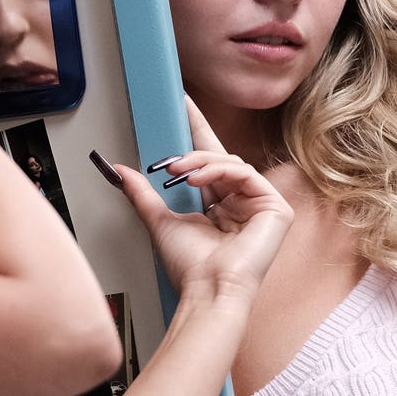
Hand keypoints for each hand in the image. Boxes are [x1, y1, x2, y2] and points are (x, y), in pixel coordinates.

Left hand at [117, 101, 292, 302]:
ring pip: (231, 163)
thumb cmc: (190, 268)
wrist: (207, 291)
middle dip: (193, 143)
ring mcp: (261, 206)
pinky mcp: (276, 209)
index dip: (196, 132)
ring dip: (199, 162)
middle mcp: (242, 203)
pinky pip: (246, 174)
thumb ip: (142, 195)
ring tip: (176, 171)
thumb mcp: (159, 221)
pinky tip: (197, 179)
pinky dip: (219, 171)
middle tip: (171, 131)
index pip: (208, 161)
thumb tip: (120, 171)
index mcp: (219, 206)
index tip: (181, 104)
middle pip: (221, 157)